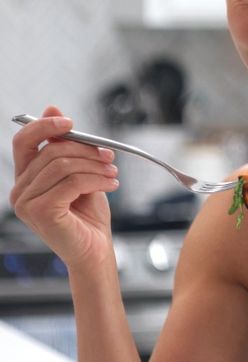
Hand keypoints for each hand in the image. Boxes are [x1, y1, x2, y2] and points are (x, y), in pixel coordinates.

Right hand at [10, 105, 119, 268]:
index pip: (24, 141)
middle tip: (109, 155)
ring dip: (95, 165)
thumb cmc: (87, 216)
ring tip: (113, 173)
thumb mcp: (79, 173)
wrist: (95, 251)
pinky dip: (96, 179)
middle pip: (51, 151)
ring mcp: (26, 202)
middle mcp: (20, 190)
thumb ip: (65, 146)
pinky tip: (111, 185)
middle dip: (85, 149)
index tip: (71, 122)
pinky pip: (71, 182)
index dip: (44, 125)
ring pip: (63, 165)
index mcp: (26, 178)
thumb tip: (53, 109)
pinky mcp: (41, 211)